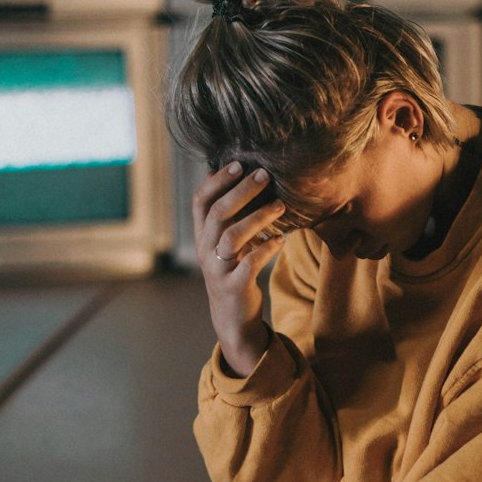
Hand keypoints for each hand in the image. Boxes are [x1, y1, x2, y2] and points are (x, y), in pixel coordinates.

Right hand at [193, 163, 286, 376]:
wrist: (232, 317)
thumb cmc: (233, 270)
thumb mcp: (224, 242)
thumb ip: (226, 214)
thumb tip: (228, 174)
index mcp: (203, 235)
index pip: (201, 201)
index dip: (217, 180)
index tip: (239, 164)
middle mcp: (206, 250)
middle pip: (218, 213)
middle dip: (242, 191)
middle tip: (264, 175)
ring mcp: (218, 269)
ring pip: (233, 237)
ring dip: (258, 218)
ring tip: (280, 206)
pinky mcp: (235, 286)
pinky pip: (250, 263)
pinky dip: (267, 248)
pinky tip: (281, 239)